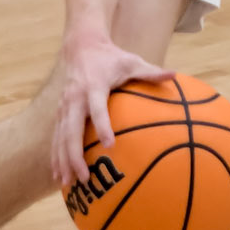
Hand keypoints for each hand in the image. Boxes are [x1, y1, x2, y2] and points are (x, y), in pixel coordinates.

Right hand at [51, 33, 175, 189]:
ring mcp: (65, 106)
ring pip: (60, 137)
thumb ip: (151, 71)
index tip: (111, 144)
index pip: (97, 108)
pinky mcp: (60, 111)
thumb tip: (174, 74)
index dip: (102, 126)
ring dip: (62, 160)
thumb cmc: (111, 57)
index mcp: (94, 86)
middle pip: (71, 130)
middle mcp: (75, 98)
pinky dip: (55, 156)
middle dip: (75, 155)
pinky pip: (56, 137)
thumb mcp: (132, 61)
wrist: (81, 47)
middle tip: (85, 177)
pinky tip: (58, 175)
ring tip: (67, 183)